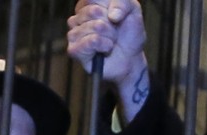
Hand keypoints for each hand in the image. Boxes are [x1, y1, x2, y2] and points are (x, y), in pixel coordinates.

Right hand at [67, 2, 151, 118]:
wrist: (130, 58)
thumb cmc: (129, 33)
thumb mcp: (132, 10)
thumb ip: (123, 3)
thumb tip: (112, 15)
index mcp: (89, 3)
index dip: (109, 5)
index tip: (117, 14)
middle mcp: (78, 17)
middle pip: (93, 11)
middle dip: (110, 23)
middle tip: (114, 31)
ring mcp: (74, 33)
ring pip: (93, 26)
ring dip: (109, 35)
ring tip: (111, 41)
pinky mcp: (74, 50)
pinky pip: (89, 42)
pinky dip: (103, 45)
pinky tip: (106, 49)